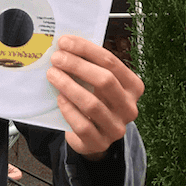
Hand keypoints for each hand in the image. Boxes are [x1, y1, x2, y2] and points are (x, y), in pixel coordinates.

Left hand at [46, 35, 143, 160]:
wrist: (90, 134)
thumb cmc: (93, 97)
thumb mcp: (96, 80)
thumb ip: (87, 64)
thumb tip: (64, 44)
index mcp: (133, 86)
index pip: (111, 62)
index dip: (86, 49)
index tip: (64, 42)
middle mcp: (129, 108)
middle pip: (105, 80)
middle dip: (77, 66)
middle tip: (56, 58)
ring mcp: (116, 128)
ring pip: (92, 104)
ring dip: (68, 85)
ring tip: (52, 74)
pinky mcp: (100, 143)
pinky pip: (82, 125)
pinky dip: (68, 109)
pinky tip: (59, 98)